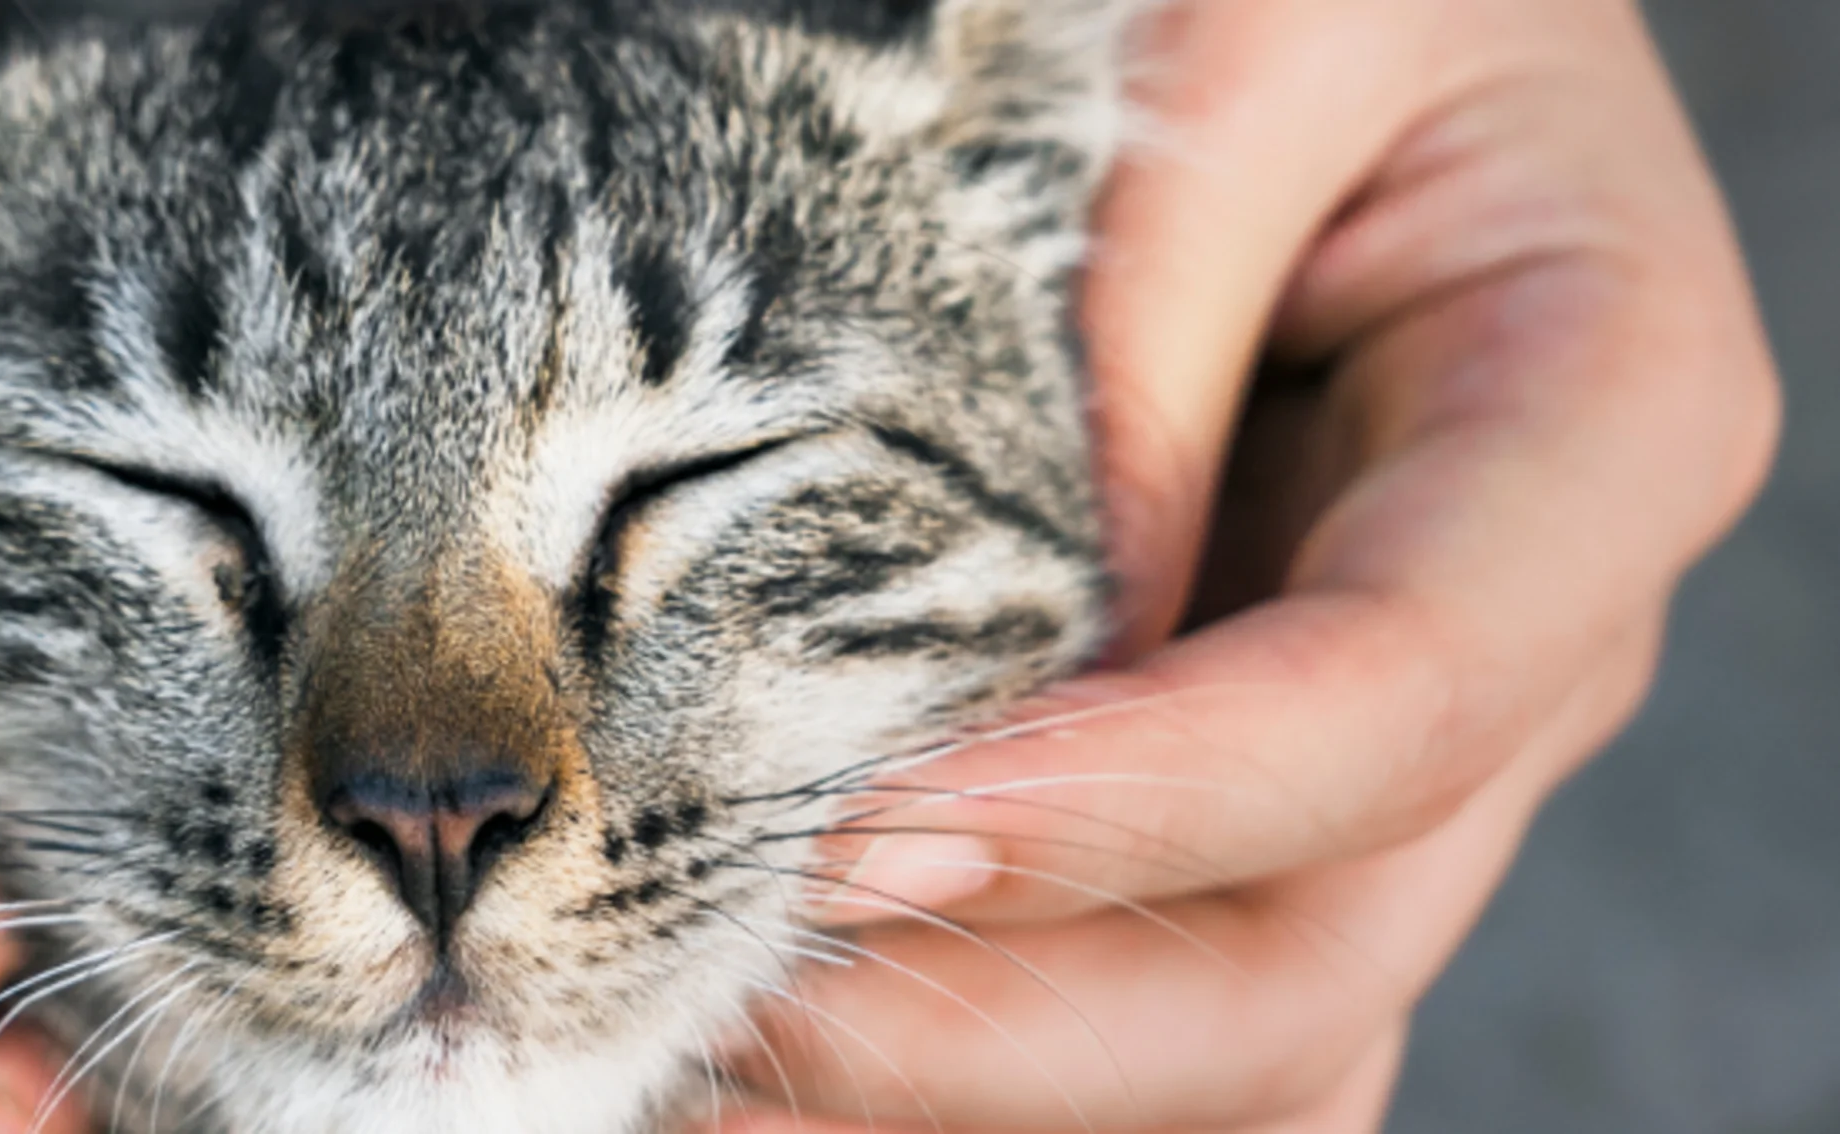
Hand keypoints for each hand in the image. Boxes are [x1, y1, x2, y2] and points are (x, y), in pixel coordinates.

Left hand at [715, 0, 1778, 1129]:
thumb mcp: (1251, 49)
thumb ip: (1137, 337)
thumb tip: (1008, 672)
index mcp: (1594, 426)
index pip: (1386, 704)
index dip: (1130, 810)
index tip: (854, 842)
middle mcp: (1529, 638)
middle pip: (1312, 951)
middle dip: (1011, 1026)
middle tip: (710, 1000)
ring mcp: (1409, 741)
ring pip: (1254, 1044)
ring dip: (988, 1100)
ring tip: (712, 1088)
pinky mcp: (1278, 780)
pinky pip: (1185, 1003)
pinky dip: (1004, 1073)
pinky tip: (793, 1077)